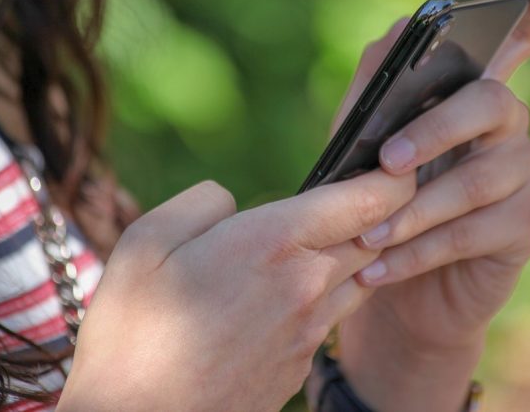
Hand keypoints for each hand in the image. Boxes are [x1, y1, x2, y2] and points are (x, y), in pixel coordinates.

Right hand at [57, 170, 414, 410]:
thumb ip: (202, 203)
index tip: (396, 164)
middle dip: (378, 213)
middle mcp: (306, 286)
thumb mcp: (147, 243)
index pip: (369, 200)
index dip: (395, 178)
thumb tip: (233, 202)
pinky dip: (322, 296)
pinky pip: (328, 317)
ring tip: (316, 243)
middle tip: (359, 194)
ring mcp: (308, 332)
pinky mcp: (301, 366)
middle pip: (375, 237)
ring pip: (357, 278)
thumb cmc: (133, 334)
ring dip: (351, 255)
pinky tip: (283, 296)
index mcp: (273, 244)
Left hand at [330, 0, 529, 410]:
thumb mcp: (362, 151)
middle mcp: (507, 127)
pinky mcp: (525, 226)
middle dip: (435, 130)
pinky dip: (416, 253)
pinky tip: (379, 270)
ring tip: (367, 237)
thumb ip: (374, 97)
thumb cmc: (379, 207)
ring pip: (477, 179)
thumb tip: (391, 39)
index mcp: (468, 99)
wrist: (395, 289)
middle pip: (491, 103)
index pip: (515, 43)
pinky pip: (471, 233)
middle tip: (388, 162)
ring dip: (414, 210)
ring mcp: (522, 175)